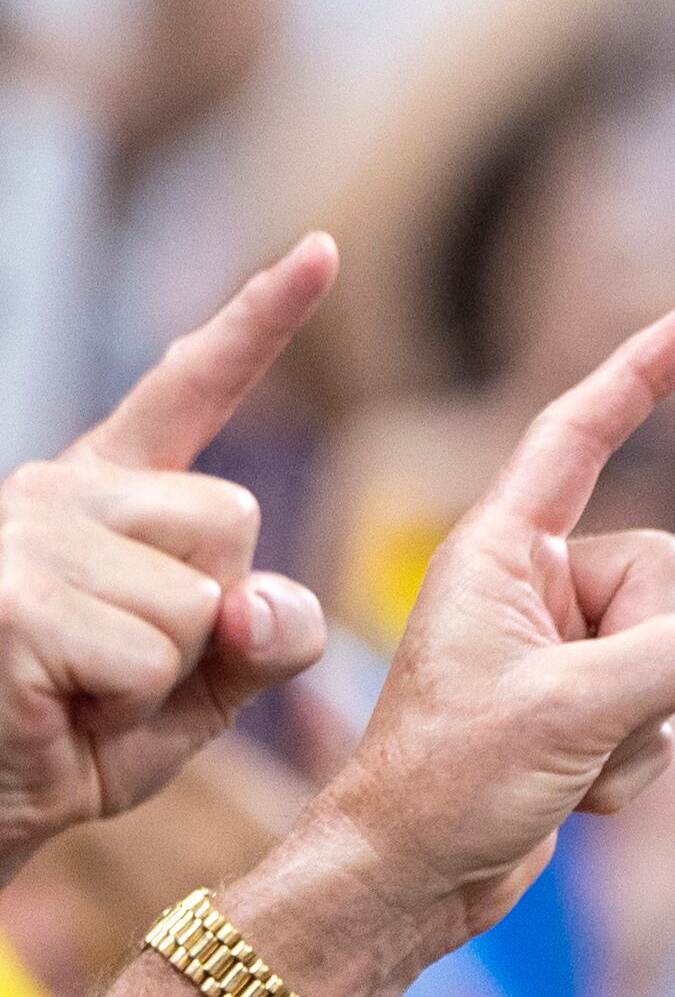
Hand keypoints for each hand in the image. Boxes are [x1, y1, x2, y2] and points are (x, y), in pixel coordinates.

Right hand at [0, 238, 335, 879]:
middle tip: (110, 669)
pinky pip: (155, 654)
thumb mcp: (192, 688)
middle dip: (205, 614)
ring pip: (201, 596)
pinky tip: (53, 710)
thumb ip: (261, 632)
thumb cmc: (65, 746)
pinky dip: (127, 707)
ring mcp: (27, 536)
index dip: (262, 320)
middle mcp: (57, 490)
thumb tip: (258, 598)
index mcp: (102, 494)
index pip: (193, 388)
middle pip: (236, 519)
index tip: (322, 250)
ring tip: (76, 693)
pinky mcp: (14, 599)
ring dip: (161, 673)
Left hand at [303, 304, 674, 960]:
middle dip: (649, 648)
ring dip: (642, 719)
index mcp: (499, 553)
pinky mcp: (581, 705)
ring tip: (567, 762)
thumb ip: (666, 662)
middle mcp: (533, 586)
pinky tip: (576, 792)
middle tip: (583, 709)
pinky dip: (636, 756)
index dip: (639, 372)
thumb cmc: (440, 788)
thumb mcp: (563, 712)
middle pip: (663, 568)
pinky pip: (666, 703)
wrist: (403, 884)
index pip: (578, 435)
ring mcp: (560, 648)